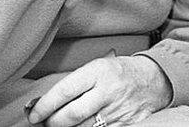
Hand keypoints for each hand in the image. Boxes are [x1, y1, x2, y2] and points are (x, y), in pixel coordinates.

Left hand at [26, 55, 171, 126]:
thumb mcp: (97, 68)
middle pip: (72, 115)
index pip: (65, 91)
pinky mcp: (127, 124)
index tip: (34, 114)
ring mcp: (119, 110)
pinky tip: (84, 126)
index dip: (45, 106)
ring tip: (64, 123)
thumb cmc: (119, 72)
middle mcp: (109, 91)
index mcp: (99, 71)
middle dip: (53, 122)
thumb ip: (73, 84)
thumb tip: (40, 103)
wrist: (155, 79)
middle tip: (47, 122)